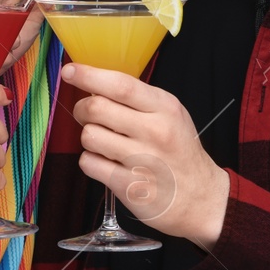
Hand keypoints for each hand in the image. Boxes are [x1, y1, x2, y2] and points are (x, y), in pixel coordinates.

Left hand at [60, 62, 230, 248]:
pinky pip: (89, 163)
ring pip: (89, 136)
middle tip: (87, 114)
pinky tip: (108, 163)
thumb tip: (94, 83)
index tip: (70, 71)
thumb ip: (137, 99)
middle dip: (82, 109)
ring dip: (90, 138)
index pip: (121, 85)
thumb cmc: (178, 151)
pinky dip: (92, 162)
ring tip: (106, 143)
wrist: (200, 198)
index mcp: (165, 108)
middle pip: (96, 108)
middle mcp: (155, 132)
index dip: (89, 75)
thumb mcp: (170, 115)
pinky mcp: (130, 186)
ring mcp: (142, 160)